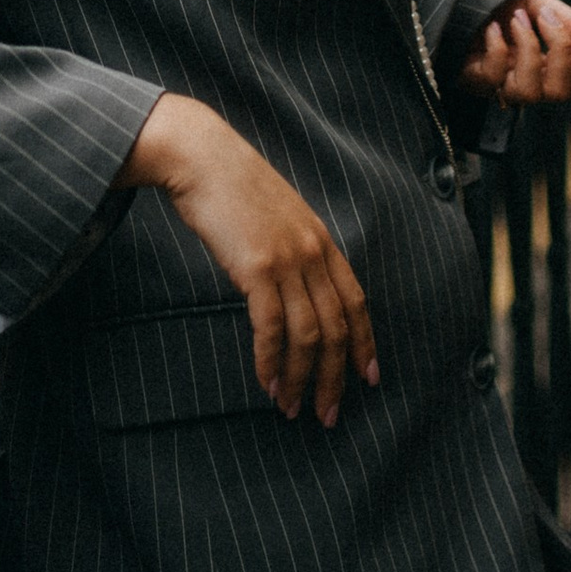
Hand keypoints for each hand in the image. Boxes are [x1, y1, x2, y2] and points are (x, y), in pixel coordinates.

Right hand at [122, 92, 376, 427]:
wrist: (202, 157)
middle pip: (337, 328)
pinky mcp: (258, 268)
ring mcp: (288, 260)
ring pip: (308, 335)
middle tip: (328, 414)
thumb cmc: (232, 187)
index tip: (368, 377)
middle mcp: (313, 252)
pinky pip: (271, 328)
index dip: (364, 343)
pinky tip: (267, 383)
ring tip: (292, 409)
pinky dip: (271, 362)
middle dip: (334, 377)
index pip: (355, 302)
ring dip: (301, 379)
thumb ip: (292, 250)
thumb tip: (292, 290)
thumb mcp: (277, 217)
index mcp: (322, 241)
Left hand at [459, 0, 570, 107]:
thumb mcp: (538, 6)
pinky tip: (493, 29)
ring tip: (517, 19)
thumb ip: (565, 20)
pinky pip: (493, 78)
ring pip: (528, 92)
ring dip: (528, 50)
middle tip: (546, 17)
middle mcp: (531, 83)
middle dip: (561, 51)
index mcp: (549, 68)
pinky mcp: (477, 82)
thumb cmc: (504, 10)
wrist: (463, 2)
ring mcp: (504, 85)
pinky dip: (497, 50)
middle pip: (562, 93)